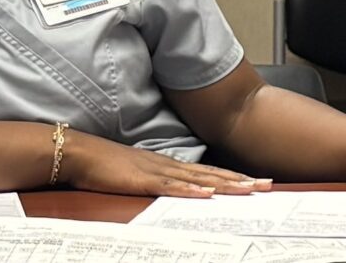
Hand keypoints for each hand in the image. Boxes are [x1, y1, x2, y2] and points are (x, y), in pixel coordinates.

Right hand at [63, 130, 272, 197]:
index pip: (205, 171)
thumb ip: (153, 180)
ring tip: (249, 189)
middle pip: (209, 173)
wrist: (78, 153)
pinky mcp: (141, 180)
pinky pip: (170, 186)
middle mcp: (165, 165)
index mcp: (164, 164)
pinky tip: (207, 193)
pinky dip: (191, 190)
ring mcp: (154, 171)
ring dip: (224, 184)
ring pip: (197, 179)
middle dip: (239, 179)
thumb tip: (172, 190)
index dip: (231, 176)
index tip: (254, 180)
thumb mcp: (133, 173)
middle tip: (267, 184)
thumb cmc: (101, 165)